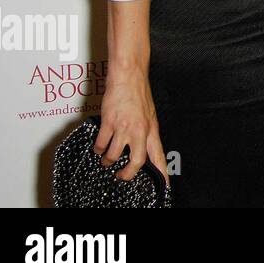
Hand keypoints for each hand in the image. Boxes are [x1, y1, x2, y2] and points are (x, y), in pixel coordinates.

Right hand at [94, 65, 165, 181]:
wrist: (129, 76)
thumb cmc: (139, 94)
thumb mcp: (149, 115)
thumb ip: (146, 132)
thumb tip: (143, 148)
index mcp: (151, 129)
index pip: (159, 155)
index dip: (162, 173)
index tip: (165, 186)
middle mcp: (140, 130)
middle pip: (138, 161)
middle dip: (128, 174)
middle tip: (121, 176)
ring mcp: (124, 127)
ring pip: (115, 155)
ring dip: (108, 160)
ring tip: (106, 159)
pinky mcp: (110, 122)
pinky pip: (101, 144)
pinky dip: (98, 149)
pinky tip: (99, 147)